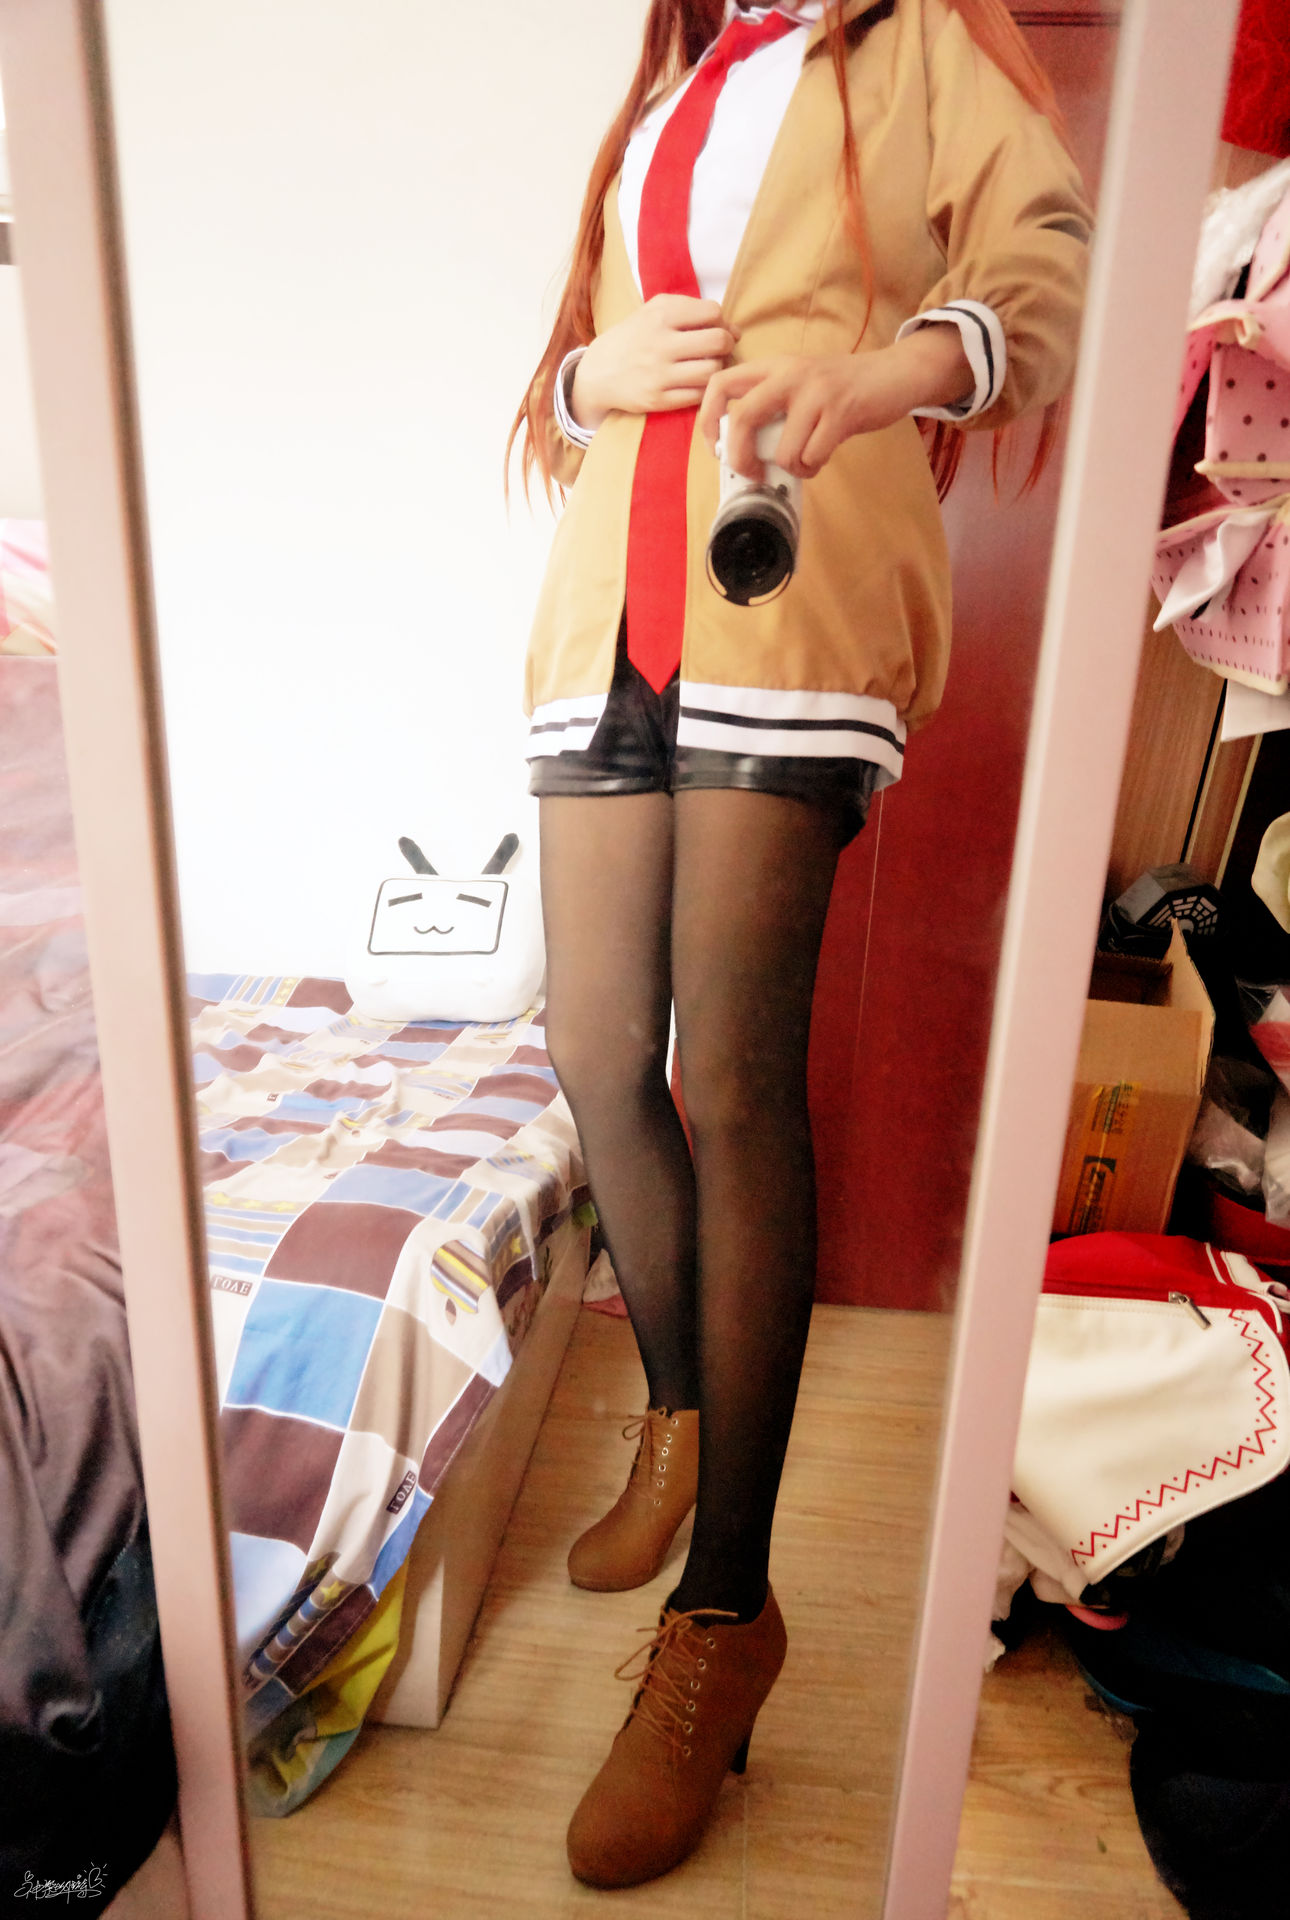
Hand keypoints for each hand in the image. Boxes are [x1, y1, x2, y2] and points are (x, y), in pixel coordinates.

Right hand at [570, 295, 739, 431]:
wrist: (598, 371)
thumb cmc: (634, 337)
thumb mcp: (653, 310)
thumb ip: (690, 309)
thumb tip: (731, 328)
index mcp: (661, 315)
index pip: (712, 312)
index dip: (721, 321)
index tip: (716, 328)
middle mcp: (660, 343)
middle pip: (718, 341)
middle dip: (726, 344)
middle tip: (720, 349)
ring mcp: (659, 374)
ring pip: (712, 371)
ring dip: (717, 368)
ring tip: (708, 366)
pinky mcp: (658, 400)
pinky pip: (698, 395)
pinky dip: (704, 388)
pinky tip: (697, 383)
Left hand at [697, 325, 973, 479]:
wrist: (894, 373)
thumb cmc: (842, 388)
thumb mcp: (800, 385)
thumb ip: (771, 407)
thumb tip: (740, 451)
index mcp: (773, 367)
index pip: (720, 384)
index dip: (707, 420)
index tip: (717, 448)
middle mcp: (789, 374)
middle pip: (742, 419)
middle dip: (739, 458)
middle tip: (752, 473)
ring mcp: (816, 392)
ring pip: (783, 451)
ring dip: (792, 468)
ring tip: (806, 460)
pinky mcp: (841, 412)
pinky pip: (812, 457)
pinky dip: (814, 467)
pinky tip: (822, 457)